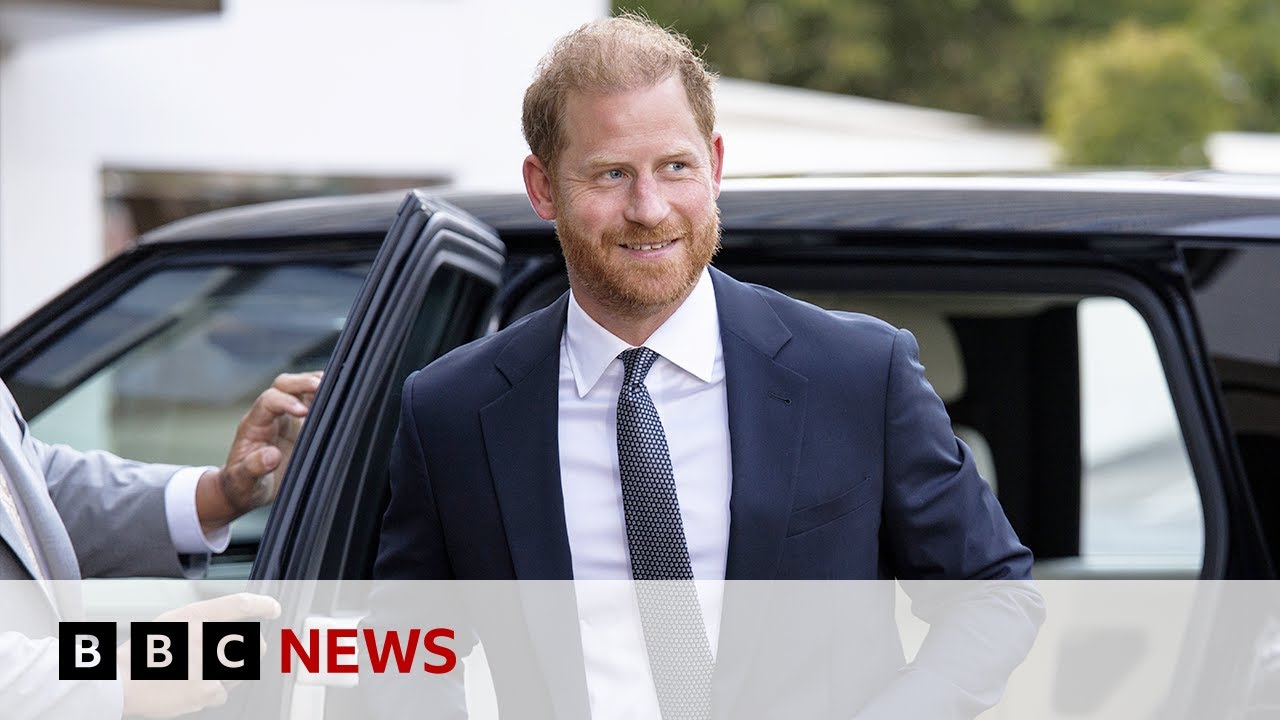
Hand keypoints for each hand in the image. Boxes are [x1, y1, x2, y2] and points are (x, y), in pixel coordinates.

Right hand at [118, 592, 280, 717]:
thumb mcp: (172, 623)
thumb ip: (204, 622)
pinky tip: (190, 689)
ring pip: (241, 672)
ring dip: (229, 675)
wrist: (122, 684)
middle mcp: (206, 639)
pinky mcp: (208, 691)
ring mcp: (209, 666)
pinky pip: (222, 694)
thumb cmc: (143, 654)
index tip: (272, 608)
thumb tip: (229, 630)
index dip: (261, 605)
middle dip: (247, 653)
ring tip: (199, 674)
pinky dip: (211, 695)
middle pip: (253, 646)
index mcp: (195, 617)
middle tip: (224, 659)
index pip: (240, 604)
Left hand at [197, 371, 321, 532]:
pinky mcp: (301, 424)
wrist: (247, 488)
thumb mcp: (243, 481)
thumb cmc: (243, 484)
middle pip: (284, 384)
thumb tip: (270, 456)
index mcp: (255, 425)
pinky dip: (325, 396)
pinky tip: (339, 396)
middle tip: (322, 386)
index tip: (303, 412)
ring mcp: (286, 417)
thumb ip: (253, 467)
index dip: (286, 401)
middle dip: (302, 382)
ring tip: (337, 386)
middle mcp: (270, 415)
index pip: (269, 400)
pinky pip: (312, 402)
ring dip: (315, 383)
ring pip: (299, 389)